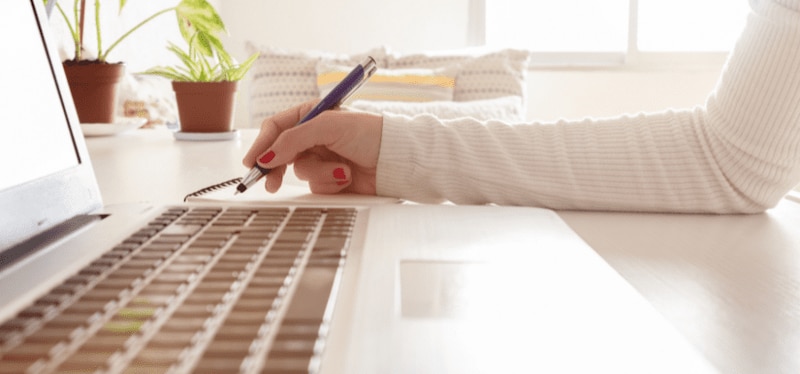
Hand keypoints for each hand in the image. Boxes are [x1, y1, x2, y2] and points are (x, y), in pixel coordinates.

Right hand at [242, 101, 382, 194]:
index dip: (262, 144)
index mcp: (312, 115)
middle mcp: (314, 137)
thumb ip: (293, 139)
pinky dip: (331, 183)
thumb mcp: (328, 126)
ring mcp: (323, 159)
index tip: (253, 162)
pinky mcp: (332, 179)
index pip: (277, 128)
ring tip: (341, 169)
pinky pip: (317, 186)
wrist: (397, 160)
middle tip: (270, 183)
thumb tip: (266, 156)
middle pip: (281, 154)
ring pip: (301, 172)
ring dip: (320, 173)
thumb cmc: (370, 134)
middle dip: (277, 168)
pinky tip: (348, 176)